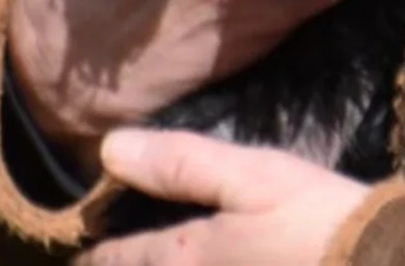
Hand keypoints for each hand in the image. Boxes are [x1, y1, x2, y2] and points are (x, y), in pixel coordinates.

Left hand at [75, 128, 371, 264]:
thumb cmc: (321, 223)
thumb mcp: (256, 176)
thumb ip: (182, 163)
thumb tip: (110, 149)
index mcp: (187, 257)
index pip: (118, 259)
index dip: (95, 251)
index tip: (83, 245)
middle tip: (107, 258)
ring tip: (147, 260)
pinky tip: (210, 263)